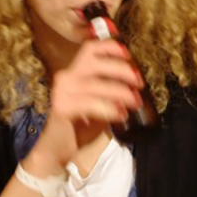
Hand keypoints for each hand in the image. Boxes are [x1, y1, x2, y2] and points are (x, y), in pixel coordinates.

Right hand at [32, 40, 144, 171]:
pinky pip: (90, 103)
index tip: (129, 55)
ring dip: (119, 91)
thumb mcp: (99, 104)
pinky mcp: (62, 108)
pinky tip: (120, 115)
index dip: (110, 47)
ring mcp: (61, 92)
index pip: (90, 49)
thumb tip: (135, 86)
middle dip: (121, 69)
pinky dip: (109, 108)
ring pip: (95, 84)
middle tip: (139, 82)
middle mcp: (65, 78)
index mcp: (74, 73)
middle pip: (95, 63)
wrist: (57, 149)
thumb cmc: (80, 126)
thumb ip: (111, 92)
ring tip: (135, 102)